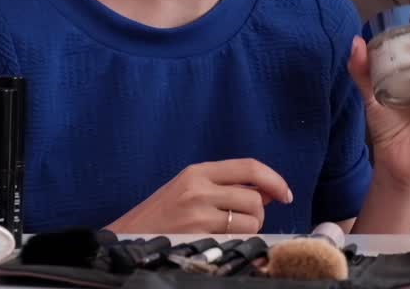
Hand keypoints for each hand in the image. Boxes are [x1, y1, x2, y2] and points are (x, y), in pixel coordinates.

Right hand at [104, 158, 292, 234]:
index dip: (274, 179)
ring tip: (228, 233)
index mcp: (197, 171)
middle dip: (258, 213)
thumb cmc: (158, 217)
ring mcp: (198, 212)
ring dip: (249, 230)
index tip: (286, 193)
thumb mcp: (187, 190)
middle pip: (254, 197)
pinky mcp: (197, 235)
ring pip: (250, 219)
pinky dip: (238, 242)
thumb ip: (224, 187)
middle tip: (244, 222)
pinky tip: (221, 243)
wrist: (124, 239)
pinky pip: (236, 238)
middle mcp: (198, 187)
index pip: (249, 166)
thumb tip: (268, 192)